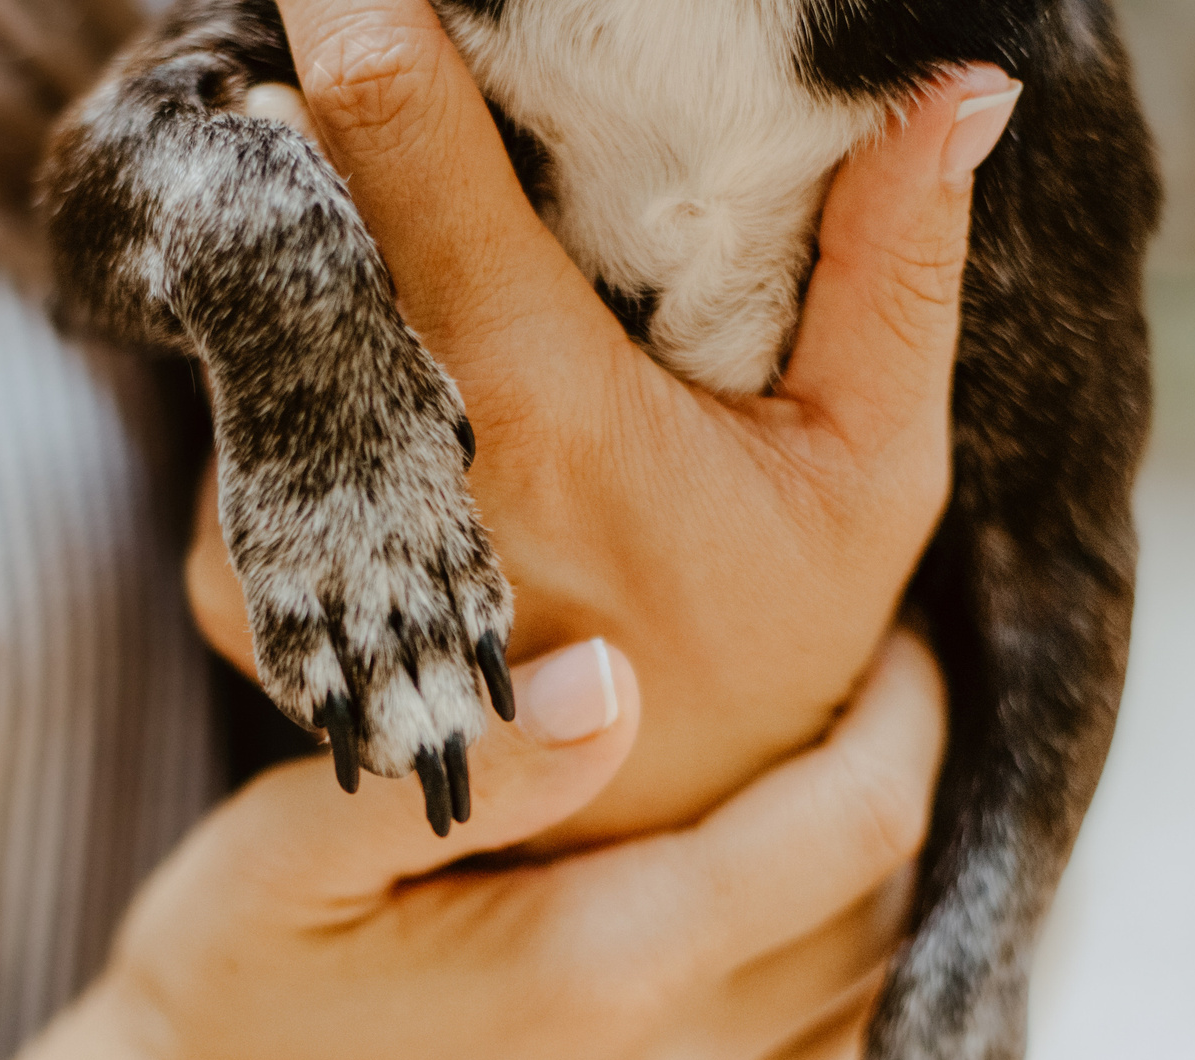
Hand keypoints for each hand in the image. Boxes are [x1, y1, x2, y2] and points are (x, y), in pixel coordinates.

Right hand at [63, 631, 944, 1059]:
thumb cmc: (220, 992)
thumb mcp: (292, 846)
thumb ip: (472, 760)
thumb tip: (621, 676)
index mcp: (599, 965)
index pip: (854, 823)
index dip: (907, 714)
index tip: (897, 637)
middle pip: (887, 912)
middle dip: (907, 788)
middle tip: (874, 689)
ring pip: (870, 1007)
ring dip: (886, 895)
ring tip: (842, 793)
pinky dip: (841, 990)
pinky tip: (788, 920)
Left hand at [190, 0, 1012, 843]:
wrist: (636, 843)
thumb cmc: (770, 647)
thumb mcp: (868, 476)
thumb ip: (899, 277)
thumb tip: (961, 86)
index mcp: (528, 401)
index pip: (397, 141)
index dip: (363, 22)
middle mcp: (375, 459)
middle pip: (299, 200)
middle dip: (342, 126)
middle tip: (398, 76)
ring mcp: (278, 529)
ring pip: (267, 308)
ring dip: (330, 260)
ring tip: (436, 292)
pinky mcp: (233, 581)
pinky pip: (245, 413)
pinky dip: (312, 375)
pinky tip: (409, 410)